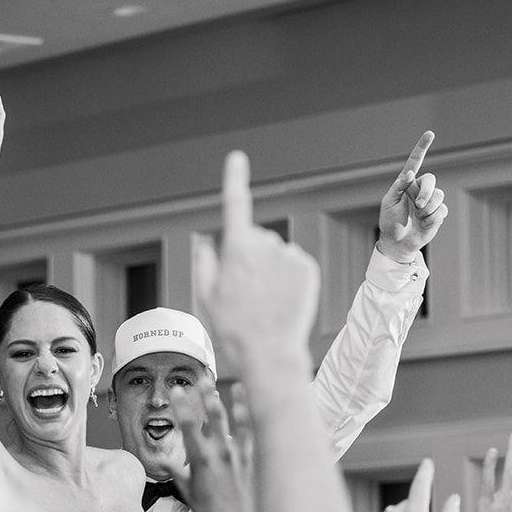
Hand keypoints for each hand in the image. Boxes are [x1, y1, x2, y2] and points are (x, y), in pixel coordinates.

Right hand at [167, 381, 256, 511]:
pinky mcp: (254, 460)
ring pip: (235, 421)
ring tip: (228, 384)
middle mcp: (222, 454)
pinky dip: (251, 418)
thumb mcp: (189, 495)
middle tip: (201, 380)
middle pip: (214, 418)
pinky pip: (253, 434)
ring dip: (231, 401)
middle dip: (206, 396)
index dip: (182, 406)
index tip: (176, 391)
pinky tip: (250, 405)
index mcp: (202, 462)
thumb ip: (178, 474)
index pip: (189, 427)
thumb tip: (164, 462)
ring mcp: (240, 456)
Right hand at [193, 151, 320, 383]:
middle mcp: (265, 244)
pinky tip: (281, 299)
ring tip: (265, 300)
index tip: (237, 159)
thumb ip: (204, 263)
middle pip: (255, 238)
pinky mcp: (307, 267)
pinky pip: (293, 263)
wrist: (270, 352)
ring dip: (269, 269)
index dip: (235, 179)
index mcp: (236, 248)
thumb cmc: (233, 329)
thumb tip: (207, 242)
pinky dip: (287, 276)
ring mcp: (288, 255)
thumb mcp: (206, 297)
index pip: (235, 204)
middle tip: (245, 292)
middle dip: (249, 256)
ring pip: (275, 253)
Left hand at [377, 131, 446, 264]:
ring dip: (427, 209)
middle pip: (430, 180)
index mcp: (407, 183)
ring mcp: (430, 201)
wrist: (397, 243)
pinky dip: (431, 218)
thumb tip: (409, 174)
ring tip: (418, 217)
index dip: (422, 147)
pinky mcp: (438, 213)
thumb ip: (398, 187)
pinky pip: (441, 210)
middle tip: (418, 206)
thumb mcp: (389, 203)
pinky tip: (424, 223)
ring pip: (438, 196)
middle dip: (426, 192)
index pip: (415, 162)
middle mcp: (419, 189)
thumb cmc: (389, 222)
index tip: (430, 133)